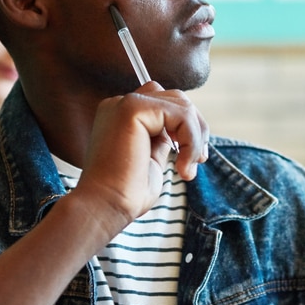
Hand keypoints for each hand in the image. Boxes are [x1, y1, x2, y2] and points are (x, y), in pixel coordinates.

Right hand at [69, 84, 209, 236]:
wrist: (104, 207)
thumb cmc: (124, 193)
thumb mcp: (151, 159)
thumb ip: (162, 139)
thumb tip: (182, 131)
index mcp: (120, 115)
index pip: (164, 102)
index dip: (185, 126)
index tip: (194, 157)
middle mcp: (119, 104)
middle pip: (176, 98)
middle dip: (196, 128)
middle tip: (200, 160)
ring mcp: (124, 103)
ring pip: (181, 104)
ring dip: (195, 137)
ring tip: (188, 168)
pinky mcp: (133, 109)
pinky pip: (180, 115)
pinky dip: (190, 141)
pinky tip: (182, 167)